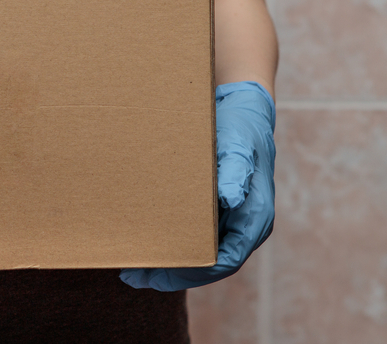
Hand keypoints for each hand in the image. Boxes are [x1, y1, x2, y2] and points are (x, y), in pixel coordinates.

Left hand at [119, 81, 275, 290]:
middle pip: (209, 263)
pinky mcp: (217, 211)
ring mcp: (230, 220)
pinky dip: (172, 242)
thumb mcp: (236, 146)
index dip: (191, 273)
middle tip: (134, 276)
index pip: (225, 260)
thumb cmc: (239, 129)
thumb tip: (230, 198)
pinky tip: (147, 241)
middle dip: (173, 273)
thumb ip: (235, 172)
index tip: (158, 275)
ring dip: (169, 262)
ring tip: (133, 268)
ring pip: (200, 252)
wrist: (242, 110)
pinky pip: (195, 236)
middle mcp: (244, 226)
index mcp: (254, 218)